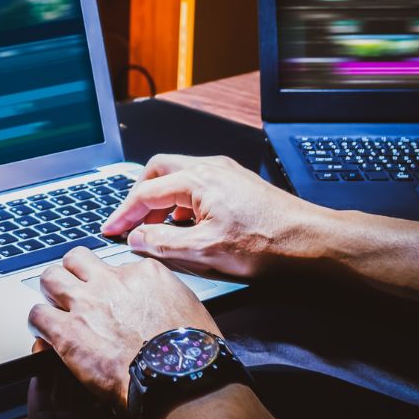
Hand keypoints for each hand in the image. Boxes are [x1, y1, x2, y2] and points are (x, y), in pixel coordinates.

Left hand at [28, 247, 218, 409]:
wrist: (178, 379)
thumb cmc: (190, 354)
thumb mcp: (188, 308)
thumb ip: (164, 297)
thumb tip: (156, 305)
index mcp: (144, 273)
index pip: (114, 264)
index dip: (109, 282)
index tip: (110, 296)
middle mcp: (112, 282)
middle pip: (76, 259)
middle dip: (73, 273)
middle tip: (75, 290)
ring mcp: (87, 304)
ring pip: (50, 277)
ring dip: (51, 292)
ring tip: (54, 306)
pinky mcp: (68, 332)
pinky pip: (38, 315)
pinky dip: (39, 323)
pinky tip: (45, 334)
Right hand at [101, 154, 332, 280]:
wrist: (308, 239)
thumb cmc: (264, 244)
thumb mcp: (205, 251)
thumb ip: (164, 243)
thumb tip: (136, 239)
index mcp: (196, 180)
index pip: (145, 193)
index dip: (123, 214)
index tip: (111, 230)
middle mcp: (209, 167)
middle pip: (158, 171)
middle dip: (139, 196)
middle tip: (130, 221)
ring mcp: (225, 171)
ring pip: (179, 175)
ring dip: (161, 198)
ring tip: (156, 227)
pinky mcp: (237, 181)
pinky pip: (197, 182)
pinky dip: (182, 199)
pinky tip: (187, 224)